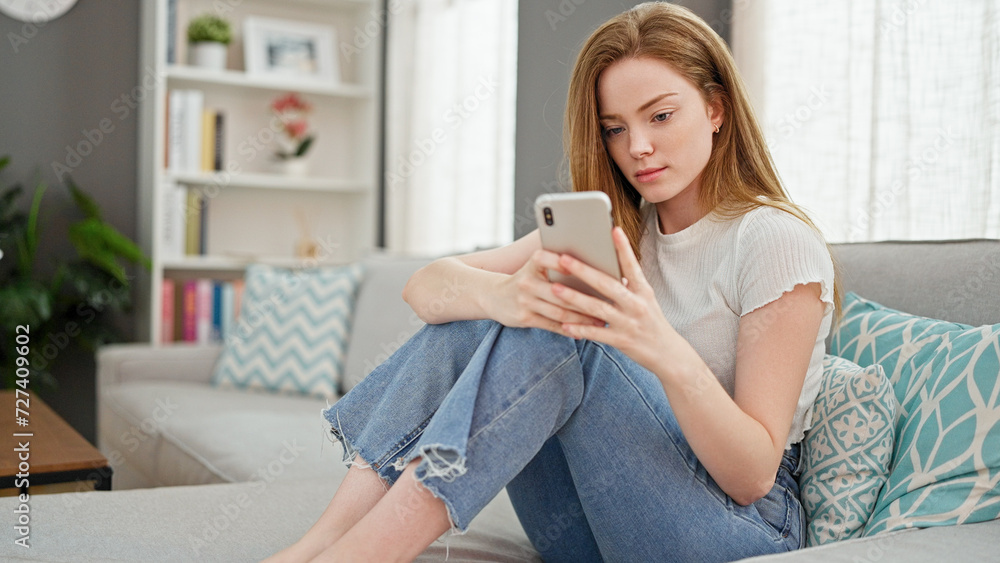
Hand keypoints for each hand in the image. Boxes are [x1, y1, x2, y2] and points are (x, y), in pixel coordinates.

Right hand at [491, 248, 604, 333]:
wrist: (494, 295)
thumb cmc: (527, 277)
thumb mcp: (537, 265)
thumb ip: (560, 264)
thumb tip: (596, 267)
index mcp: (534, 262)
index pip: (558, 262)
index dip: (576, 267)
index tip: (600, 273)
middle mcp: (527, 281)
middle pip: (563, 292)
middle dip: (588, 300)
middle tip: (611, 304)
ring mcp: (525, 301)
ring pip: (560, 311)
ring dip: (583, 318)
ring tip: (602, 320)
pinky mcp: (524, 318)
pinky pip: (552, 325)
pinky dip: (570, 329)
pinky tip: (585, 332)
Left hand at [550, 227, 682, 373]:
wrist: (668, 353)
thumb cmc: (652, 321)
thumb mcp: (645, 299)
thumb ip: (628, 285)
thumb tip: (608, 266)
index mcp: (643, 291)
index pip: (632, 266)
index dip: (623, 248)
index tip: (613, 229)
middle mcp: (637, 304)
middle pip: (607, 285)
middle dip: (584, 271)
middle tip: (563, 259)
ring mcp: (628, 323)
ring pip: (597, 309)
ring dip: (575, 298)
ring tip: (555, 289)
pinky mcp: (621, 341)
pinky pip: (597, 334)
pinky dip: (580, 329)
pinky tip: (564, 325)